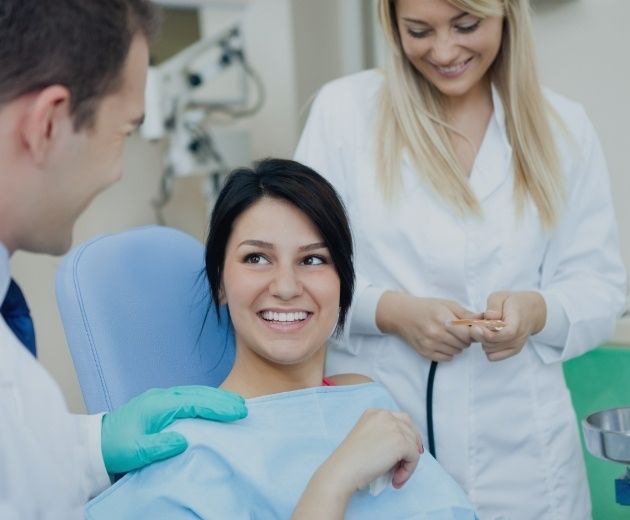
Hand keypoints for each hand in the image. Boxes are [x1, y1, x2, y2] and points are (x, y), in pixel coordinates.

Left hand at [101, 385, 246, 473]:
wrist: (95, 442)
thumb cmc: (114, 447)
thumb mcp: (134, 452)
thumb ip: (158, 446)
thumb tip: (183, 440)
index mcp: (158, 405)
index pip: (195, 402)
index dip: (218, 406)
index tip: (237, 412)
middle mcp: (162, 397)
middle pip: (199, 393)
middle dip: (223, 399)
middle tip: (244, 407)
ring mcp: (162, 398)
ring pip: (195, 393)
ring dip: (217, 397)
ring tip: (236, 404)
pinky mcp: (161, 404)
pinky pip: (189, 397)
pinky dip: (206, 399)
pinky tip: (215, 405)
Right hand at [322, 409, 421, 495]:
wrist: (343, 470)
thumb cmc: (351, 461)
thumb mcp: (367, 438)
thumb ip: (383, 436)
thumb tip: (407, 447)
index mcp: (374, 413)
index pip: (400, 419)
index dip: (407, 436)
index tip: (408, 451)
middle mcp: (385, 415)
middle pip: (410, 429)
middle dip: (413, 446)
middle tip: (407, 465)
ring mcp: (394, 427)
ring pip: (414, 445)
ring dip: (408, 463)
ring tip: (395, 477)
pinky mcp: (401, 442)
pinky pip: (414, 457)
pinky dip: (408, 471)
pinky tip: (395, 480)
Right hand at [377, 292, 479, 360]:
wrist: (402, 314)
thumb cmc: (426, 307)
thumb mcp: (447, 304)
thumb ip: (466, 314)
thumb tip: (485, 320)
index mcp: (443, 319)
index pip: (468, 334)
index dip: (472, 332)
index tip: (470, 329)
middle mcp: (436, 333)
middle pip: (463, 344)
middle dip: (465, 339)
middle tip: (459, 331)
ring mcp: (430, 344)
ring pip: (456, 352)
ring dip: (457, 346)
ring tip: (450, 336)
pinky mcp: (425, 353)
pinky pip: (446, 358)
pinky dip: (449, 352)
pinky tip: (443, 343)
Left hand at [468, 291, 545, 361]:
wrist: (530, 311)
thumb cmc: (512, 303)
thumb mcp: (500, 296)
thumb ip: (493, 306)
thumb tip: (489, 317)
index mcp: (517, 322)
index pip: (506, 334)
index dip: (488, 334)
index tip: (476, 327)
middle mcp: (519, 337)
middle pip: (493, 344)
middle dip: (480, 335)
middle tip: (476, 324)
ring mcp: (516, 346)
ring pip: (490, 351)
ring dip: (482, 341)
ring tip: (484, 329)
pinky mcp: (512, 352)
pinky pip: (493, 357)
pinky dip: (486, 348)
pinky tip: (487, 337)